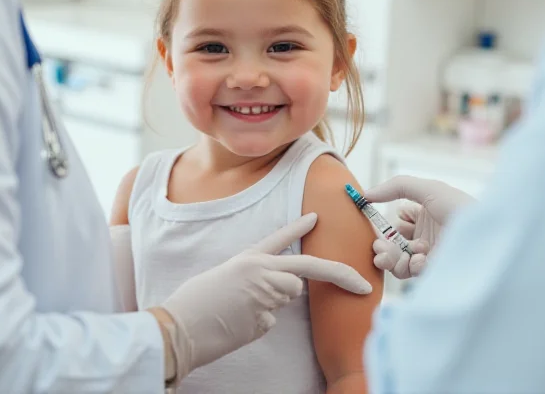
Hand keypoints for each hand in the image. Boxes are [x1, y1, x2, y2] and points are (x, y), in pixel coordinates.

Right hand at [154, 213, 371, 383]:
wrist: (179, 328)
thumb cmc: (195, 302)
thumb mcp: (226, 276)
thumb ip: (255, 275)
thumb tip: (282, 289)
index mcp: (247, 257)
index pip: (279, 237)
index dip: (300, 227)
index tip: (317, 217)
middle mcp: (260, 271)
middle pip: (308, 269)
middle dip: (341, 275)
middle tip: (364, 285)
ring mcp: (264, 295)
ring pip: (288, 296)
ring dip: (273, 302)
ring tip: (240, 307)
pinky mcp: (264, 318)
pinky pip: (272, 319)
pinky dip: (258, 322)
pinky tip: (237, 322)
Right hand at [365, 176, 475, 277]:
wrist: (484, 237)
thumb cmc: (460, 208)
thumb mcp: (428, 189)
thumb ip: (395, 187)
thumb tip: (366, 194)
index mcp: (425, 216)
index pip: (396, 223)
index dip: (384, 225)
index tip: (373, 223)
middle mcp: (426, 236)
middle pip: (393, 244)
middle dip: (382, 244)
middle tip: (378, 245)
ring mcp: (430, 256)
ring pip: (398, 260)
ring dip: (391, 257)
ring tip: (389, 254)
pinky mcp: (434, 272)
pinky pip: (411, 272)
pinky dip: (411, 265)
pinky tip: (421, 258)